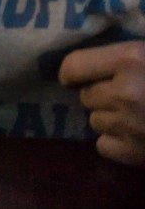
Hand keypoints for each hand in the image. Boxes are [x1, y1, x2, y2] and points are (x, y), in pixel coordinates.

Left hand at [60, 40, 144, 164]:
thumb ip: (120, 56)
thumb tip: (78, 62)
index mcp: (131, 59)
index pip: (73, 65)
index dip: (73, 73)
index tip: (76, 77)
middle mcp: (126, 92)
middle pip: (86, 96)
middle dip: (100, 96)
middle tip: (125, 96)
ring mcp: (129, 125)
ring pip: (94, 121)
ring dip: (109, 119)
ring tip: (135, 116)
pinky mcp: (135, 152)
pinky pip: (103, 145)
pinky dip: (116, 143)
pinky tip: (135, 136)